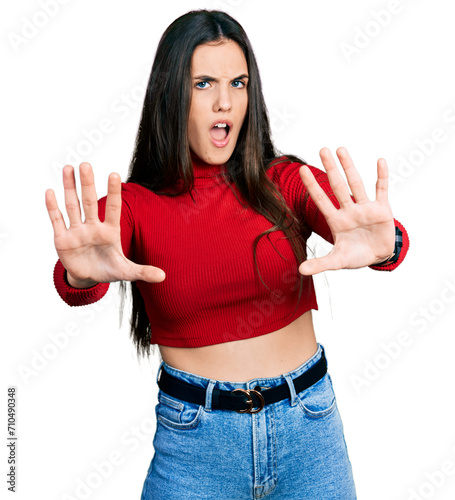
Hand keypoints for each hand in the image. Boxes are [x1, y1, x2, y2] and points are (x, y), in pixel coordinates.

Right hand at [45, 163, 165, 286]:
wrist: (88, 277)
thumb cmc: (108, 269)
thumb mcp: (126, 272)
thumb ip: (143, 272)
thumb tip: (163, 277)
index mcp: (110, 231)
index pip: (113, 208)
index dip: (113, 192)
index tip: (115, 174)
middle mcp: (93, 227)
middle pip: (89, 202)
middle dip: (88, 184)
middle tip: (86, 165)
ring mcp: (77, 231)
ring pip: (72, 206)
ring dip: (70, 188)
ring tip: (69, 168)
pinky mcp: (62, 239)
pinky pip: (57, 220)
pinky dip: (53, 207)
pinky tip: (50, 192)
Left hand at [298, 147, 394, 275]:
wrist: (378, 258)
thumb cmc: (355, 256)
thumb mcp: (337, 261)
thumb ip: (320, 264)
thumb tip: (300, 271)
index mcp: (336, 221)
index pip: (321, 200)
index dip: (312, 186)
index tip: (301, 170)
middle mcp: (349, 210)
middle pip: (338, 186)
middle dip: (330, 169)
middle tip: (322, 149)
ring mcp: (365, 208)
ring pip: (356, 184)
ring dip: (349, 167)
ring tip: (341, 149)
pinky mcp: (382, 210)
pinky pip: (381, 190)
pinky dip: (381, 177)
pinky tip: (380, 161)